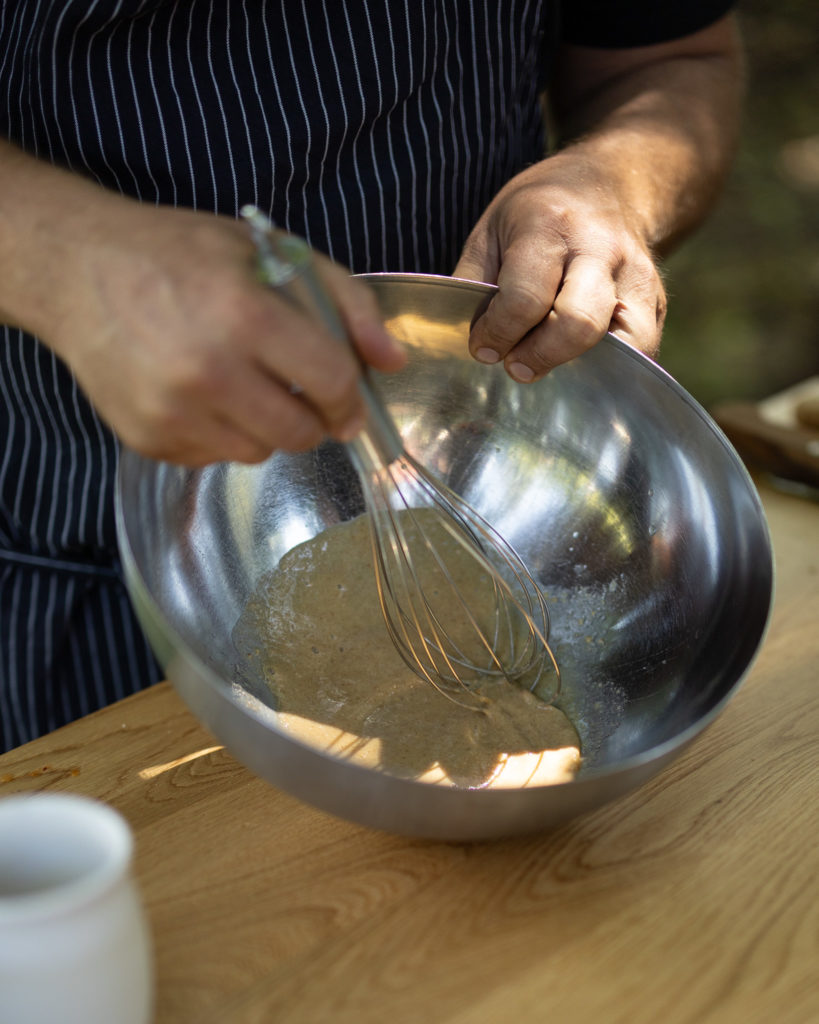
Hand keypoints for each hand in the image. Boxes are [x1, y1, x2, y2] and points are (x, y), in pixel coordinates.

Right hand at [42, 201, 405, 464]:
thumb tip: (394, 362)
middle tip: (299, 393)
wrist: (79, 271)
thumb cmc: (183, 255)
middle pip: (301, 432)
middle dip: (314, 418)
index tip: (349, 402)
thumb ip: (347, 303)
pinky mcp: (148, 438)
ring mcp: (173, 411)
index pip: (331, 383)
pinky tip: (203, 395)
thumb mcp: (274, 253)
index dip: (351, 399)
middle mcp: (208, 371)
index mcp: (245, 315)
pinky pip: (216, 458)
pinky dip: (224, 435)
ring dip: (267, 427)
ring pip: (260, 453)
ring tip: (242, 383)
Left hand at [452, 153, 665, 380]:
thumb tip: (467, 342)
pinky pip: (641, 349)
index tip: (483, 348)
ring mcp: (636, 276)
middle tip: (514, 365)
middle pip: (578, 323)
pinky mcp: (656, 300)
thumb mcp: (491, 230)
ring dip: (582, 368)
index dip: (498, 333)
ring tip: (548, 364)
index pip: (525, 297)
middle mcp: (600, 249)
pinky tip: (580, 365)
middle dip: (540, 356)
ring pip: (624, 344)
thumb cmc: (540, 212)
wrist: (611, 181)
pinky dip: (612, 371)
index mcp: (549, 225)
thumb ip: (473, 284)